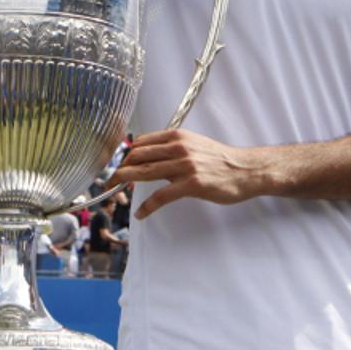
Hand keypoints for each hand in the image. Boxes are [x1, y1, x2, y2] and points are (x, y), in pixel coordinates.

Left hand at [108, 129, 263, 218]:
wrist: (245, 170)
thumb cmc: (219, 160)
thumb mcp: (193, 144)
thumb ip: (171, 148)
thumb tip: (147, 154)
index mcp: (176, 136)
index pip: (140, 142)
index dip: (122, 153)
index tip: (112, 163)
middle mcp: (178, 147)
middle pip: (137, 155)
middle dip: (117, 167)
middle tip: (105, 178)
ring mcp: (184, 166)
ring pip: (144, 172)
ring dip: (123, 181)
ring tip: (111, 190)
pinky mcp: (191, 184)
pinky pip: (162, 196)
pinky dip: (147, 206)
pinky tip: (140, 213)